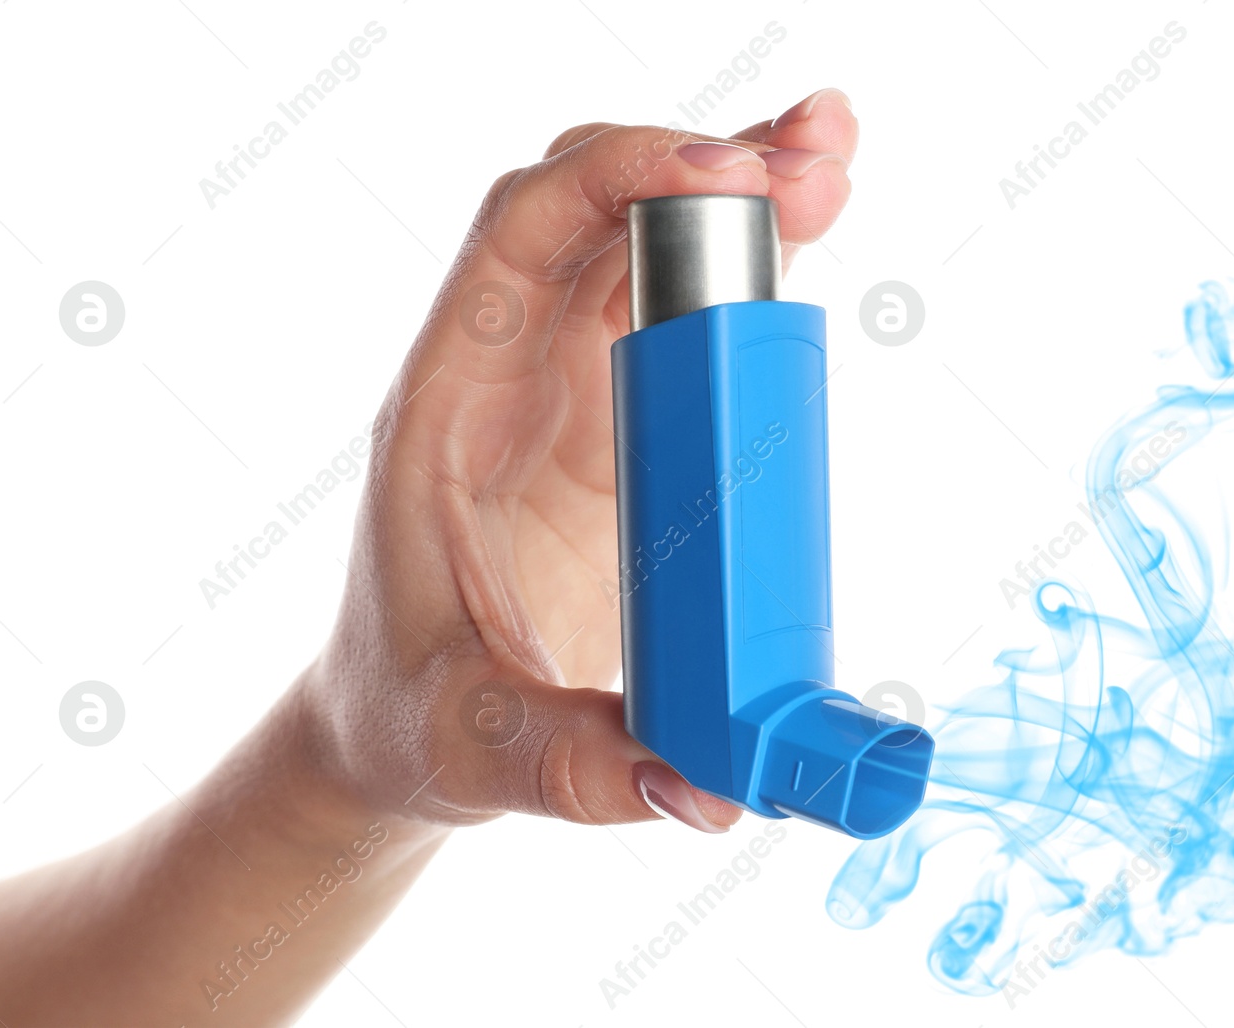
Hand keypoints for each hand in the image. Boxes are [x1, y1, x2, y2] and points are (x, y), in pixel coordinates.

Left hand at [296, 88, 857, 835]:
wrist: (398, 728)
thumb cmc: (411, 718)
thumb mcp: (475, 743)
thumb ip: (575, 763)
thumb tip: (705, 790)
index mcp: (449, 409)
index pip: (517, 236)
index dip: (616, 180)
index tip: (724, 179)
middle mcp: (508, 373)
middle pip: (597, 209)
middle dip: (704, 166)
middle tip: (814, 159)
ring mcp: (568, 391)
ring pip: (649, 243)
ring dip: (741, 193)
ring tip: (835, 162)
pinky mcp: (621, 424)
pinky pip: (684, 310)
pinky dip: (749, 263)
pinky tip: (813, 223)